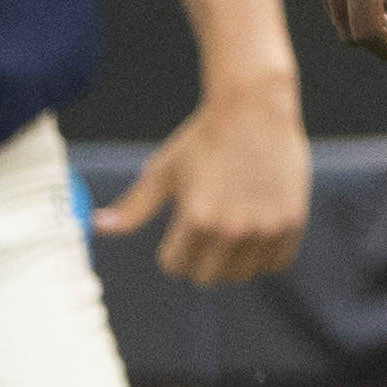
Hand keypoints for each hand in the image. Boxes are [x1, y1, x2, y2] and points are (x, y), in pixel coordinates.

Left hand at [96, 76, 313, 284]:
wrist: (255, 109)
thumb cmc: (203, 139)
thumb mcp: (163, 172)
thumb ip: (133, 207)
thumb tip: (94, 226)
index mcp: (196, 219)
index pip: (175, 266)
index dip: (172, 251)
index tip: (178, 233)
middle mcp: (233, 229)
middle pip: (208, 277)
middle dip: (200, 260)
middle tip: (204, 233)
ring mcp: (266, 228)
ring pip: (242, 274)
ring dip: (233, 261)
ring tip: (230, 231)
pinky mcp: (292, 222)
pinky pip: (276, 263)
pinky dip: (264, 255)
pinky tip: (255, 230)